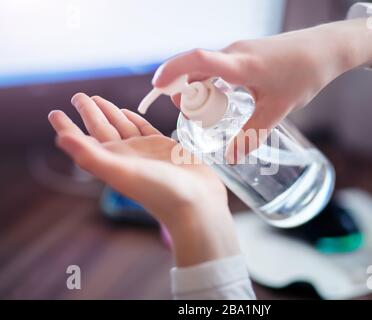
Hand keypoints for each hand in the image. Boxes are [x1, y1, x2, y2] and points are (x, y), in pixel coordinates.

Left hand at [48, 93, 239, 266]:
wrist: (195, 204)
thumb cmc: (160, 191)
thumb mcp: (122, 173)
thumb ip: (92, 157)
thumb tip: (60, 139)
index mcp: (112, 160)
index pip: (83, 140)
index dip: (68, 127)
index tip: (54, 113)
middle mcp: (126, 155)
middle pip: (101, 128)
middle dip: (89, 112)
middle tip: (78, 96)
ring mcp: (145, 150)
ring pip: (122, 126)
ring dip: (109, 112)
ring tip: (98, 99)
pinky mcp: (164, 147)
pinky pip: (144, 128)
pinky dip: (135, 119)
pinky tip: (128, 112)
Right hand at [153, 18, 371, 161]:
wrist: (325, 49)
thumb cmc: (304, 75)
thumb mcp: (277, 109)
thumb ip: (253, 134)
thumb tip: (231, 157)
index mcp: (241, 65)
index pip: (197, 60)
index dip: (173, 71)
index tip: (157, 87)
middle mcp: (235, 53)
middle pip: (196, 69)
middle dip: (185, 92)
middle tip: (192, 118)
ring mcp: (239, 51)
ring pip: (207, 69)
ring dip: (200, 89)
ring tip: (208, 114)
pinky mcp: (245, 53)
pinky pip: (219, 67)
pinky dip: (213, 84)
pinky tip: (224, 101)